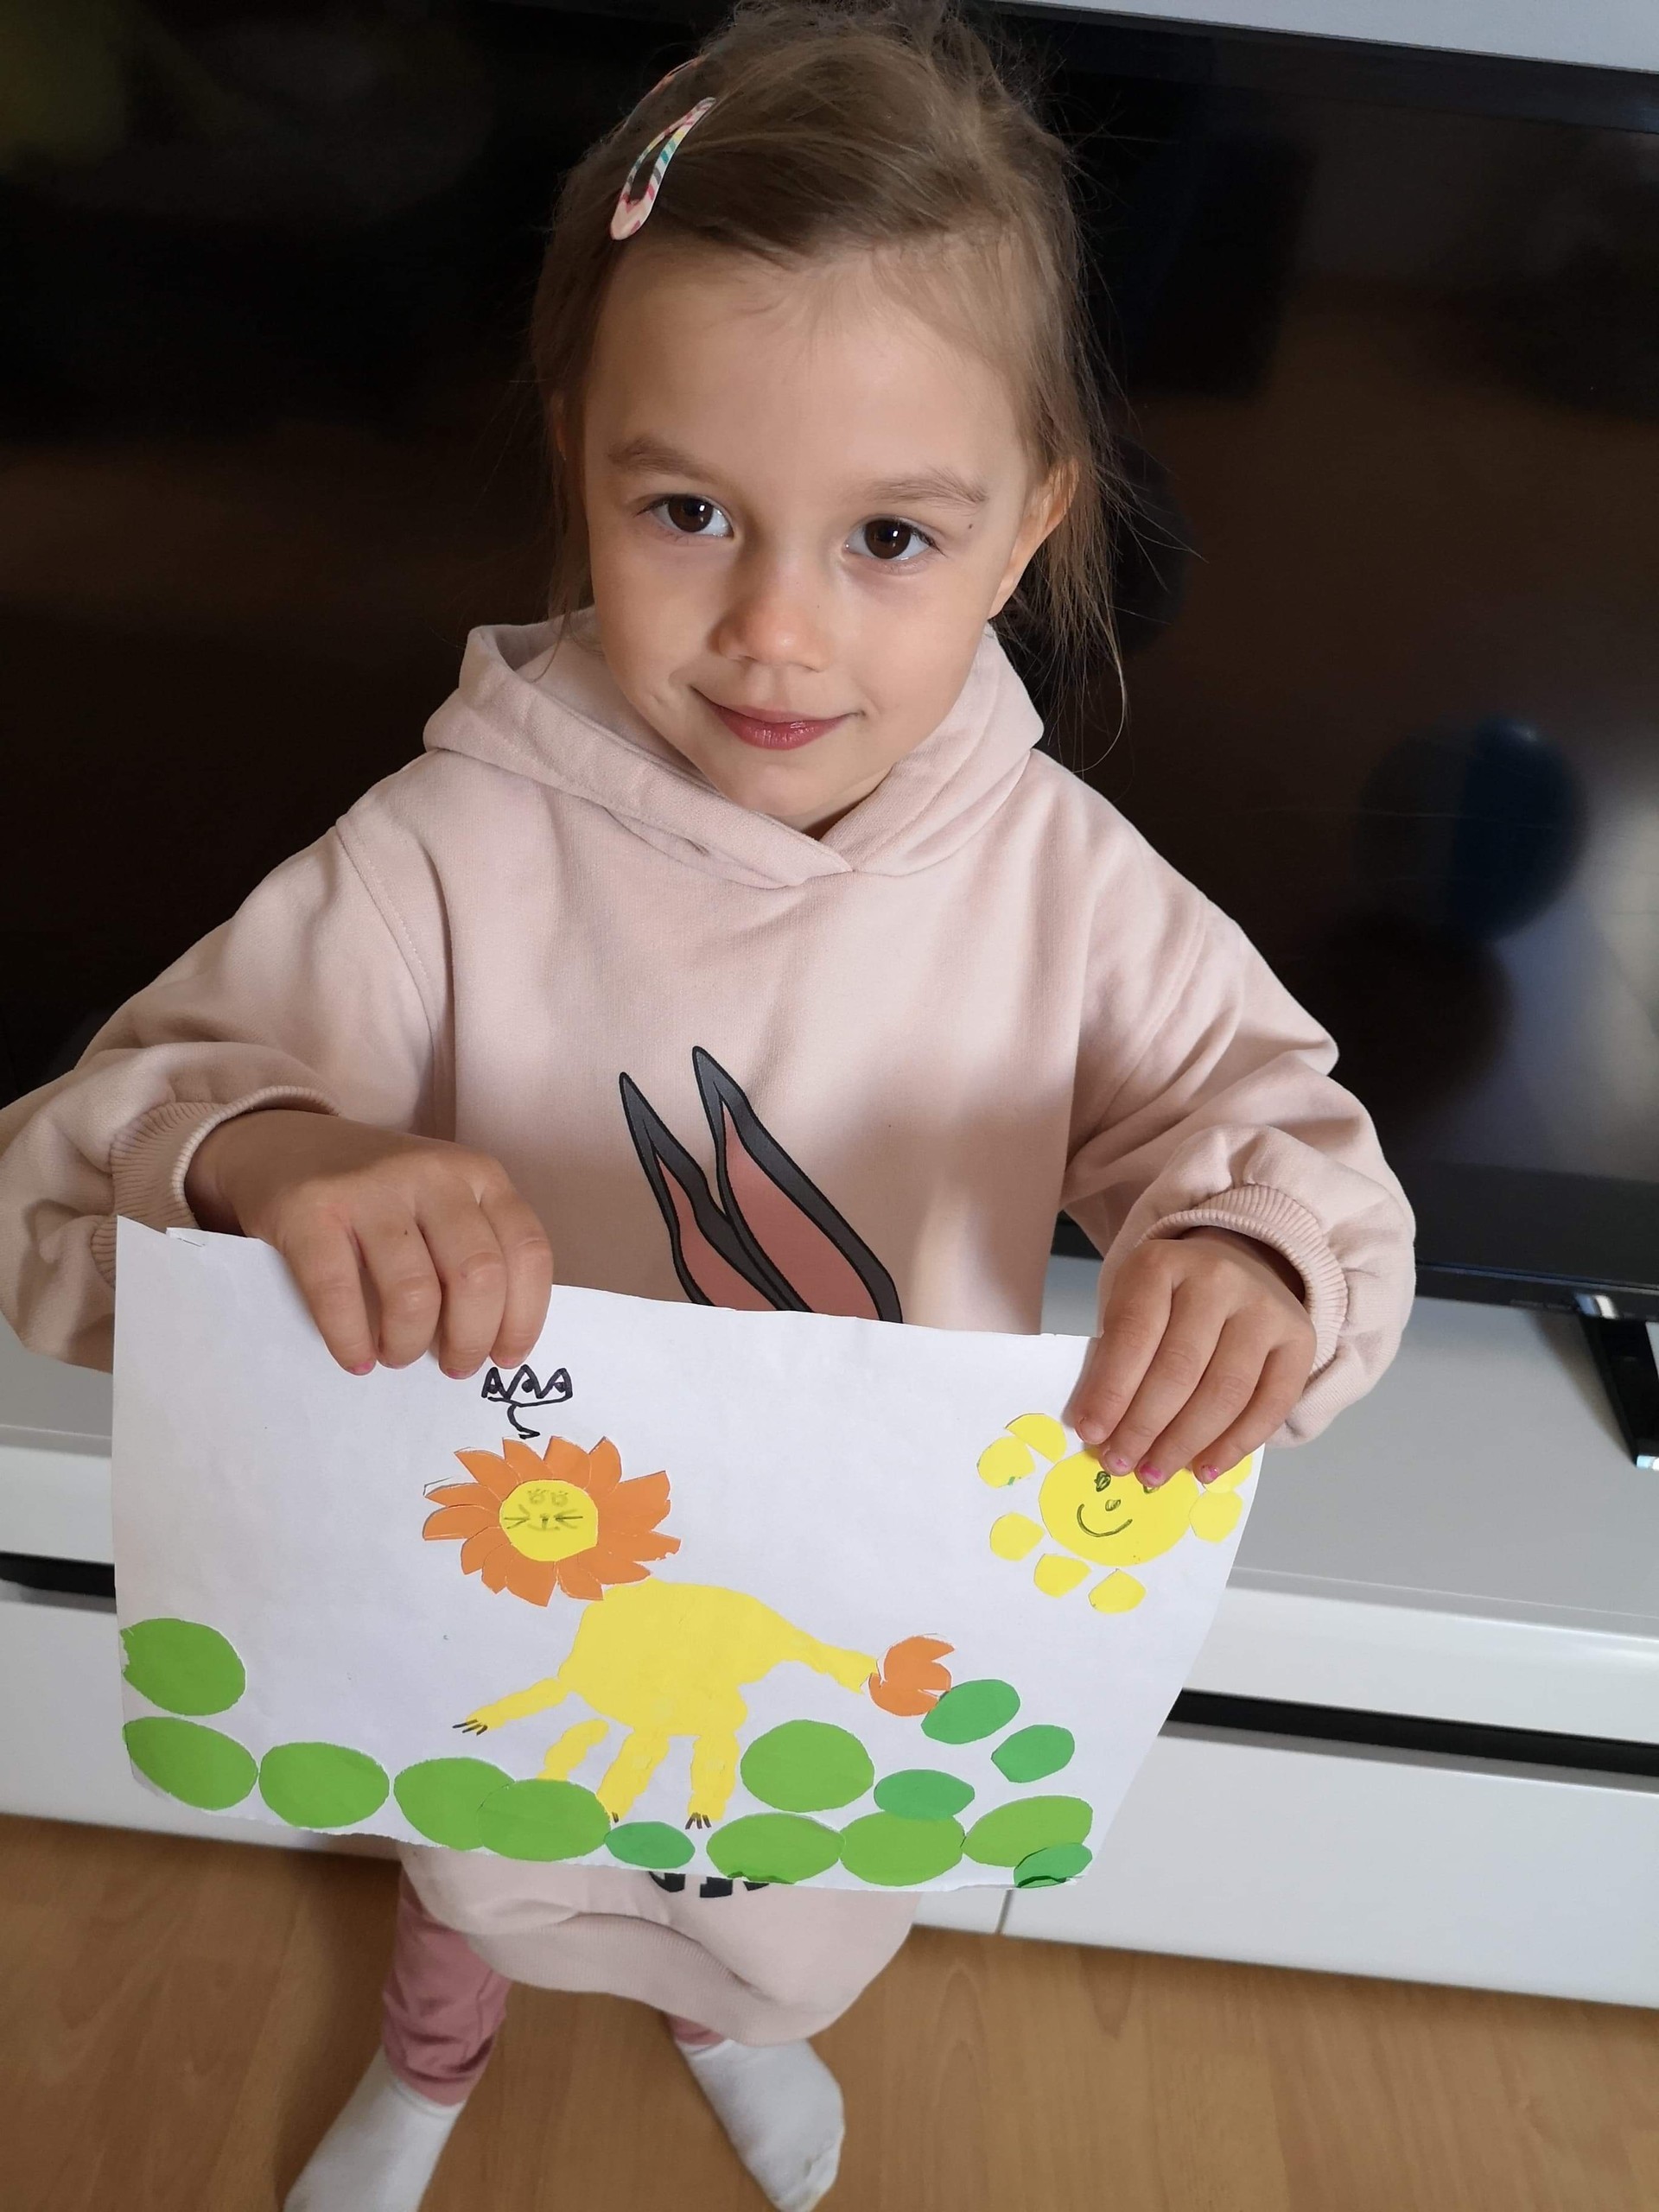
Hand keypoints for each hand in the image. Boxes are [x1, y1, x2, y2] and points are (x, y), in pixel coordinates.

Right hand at [184, 1110, 552, 1378]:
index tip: (505, 1357)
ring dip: (409, 1344)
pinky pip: (339, 1294)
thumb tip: (497, 1339)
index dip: (524, 1316)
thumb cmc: (378, 1194)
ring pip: (414, 1293)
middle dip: (471, 1339)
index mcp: (479, 1175)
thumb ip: (475, 1248)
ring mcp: (371, 1189)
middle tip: (454, 1366)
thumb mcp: (442, 1200)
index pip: (527, 1251)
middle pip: (478, 1276)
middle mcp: (432, 1174)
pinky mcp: (311, 1210)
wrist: (281, 1146)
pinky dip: (351, 1340)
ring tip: (397, 1355)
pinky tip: (355, 1357)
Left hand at [1064, 1229, 1314, 1486]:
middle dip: (1144, 1427)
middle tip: (1121, 1463)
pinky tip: (1206, 1468)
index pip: (1133, 1334)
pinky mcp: (1299, 1339)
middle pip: (1179, 1368)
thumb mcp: (1130, 1305)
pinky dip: (1236, 1445)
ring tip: (1154, 1473)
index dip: (1110, 1390)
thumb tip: (1100, 1428)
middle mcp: (1218, 1279)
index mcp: (1161, 1264)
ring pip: (1225, 1392)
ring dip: (1186, 1443)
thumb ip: (1115, 1357)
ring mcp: (1264, 1308)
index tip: (1091, 1433)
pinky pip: (1270, 1405)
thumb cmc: (1170, 1298)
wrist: (1237, 1264)